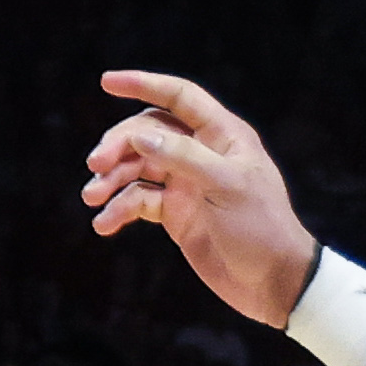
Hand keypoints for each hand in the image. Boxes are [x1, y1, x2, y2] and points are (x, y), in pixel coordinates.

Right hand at [81, 73, 320, 330]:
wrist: (273, 283)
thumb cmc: (261, 228)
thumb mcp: (226, 187)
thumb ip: (183, 158)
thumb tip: (140, 136)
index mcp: (222, 137)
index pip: (180, 97)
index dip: (144, 84)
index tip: (106, 82)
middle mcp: (202, 154)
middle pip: (148, 132)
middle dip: (119, 145)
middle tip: (96, 166)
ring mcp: (187, 183)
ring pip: (138, 166)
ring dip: (112, 179)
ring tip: (92, 198)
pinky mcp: (176, 213)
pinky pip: (138, 201)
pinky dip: (119, 209)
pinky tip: (105, 224)